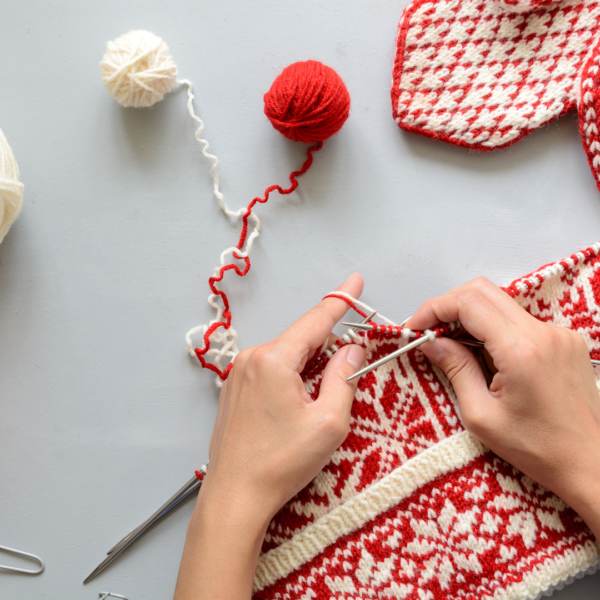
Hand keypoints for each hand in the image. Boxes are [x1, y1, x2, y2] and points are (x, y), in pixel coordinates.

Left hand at [174, 273, 365, 599]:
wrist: (234, 495)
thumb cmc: (281, 463)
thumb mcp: (328, 421)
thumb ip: (343, 377)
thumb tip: (352, 349)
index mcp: (275, 360)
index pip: (316, 320)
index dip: (340, 300)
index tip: (355, 281)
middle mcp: (252, 358)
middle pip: (300, 340)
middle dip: (326, 348)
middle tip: (347, 369)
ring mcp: (238, 373)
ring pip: (285, 356)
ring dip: (307, 368)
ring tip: (315, 405)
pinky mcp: (233, 389)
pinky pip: (269, 370)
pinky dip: (289, 377)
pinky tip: (294, 407)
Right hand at [406, 277, 599, 540]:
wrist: (589, 463)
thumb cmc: (537, 448)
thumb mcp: (481, 416)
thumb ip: (455, 370)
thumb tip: (432, 343)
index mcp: (520, 351)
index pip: (468, 303)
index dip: (434, 308)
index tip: (415, 327)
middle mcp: (543, 333)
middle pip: (483, 291)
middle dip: (448, 306)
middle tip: (429, 332)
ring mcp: (558, 334)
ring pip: (501, 303)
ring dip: (470, 317)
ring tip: (454, 347)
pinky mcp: (565, 340)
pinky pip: (519, 320)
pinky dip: (494, 328)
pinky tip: (486, 356)